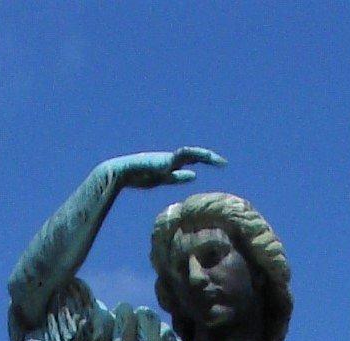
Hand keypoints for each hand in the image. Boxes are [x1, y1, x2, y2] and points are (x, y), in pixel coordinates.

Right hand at [108, 147, 224, 193]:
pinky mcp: (166, 160)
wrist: (125, 172)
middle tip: (223, 162)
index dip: (204, 160)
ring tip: (219, 161)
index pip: (191, 159)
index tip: (217, 163)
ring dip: (206, 156)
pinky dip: (196, 156)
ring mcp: (169, 157)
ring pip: (192, 153)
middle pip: (195, 155)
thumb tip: (195, 174)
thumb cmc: (140, 177)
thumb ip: (179, 176)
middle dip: (209, 158)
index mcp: (171, 162)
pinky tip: (206, 159)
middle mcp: (172, 157)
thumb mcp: (164, 179)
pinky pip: (185, 155)